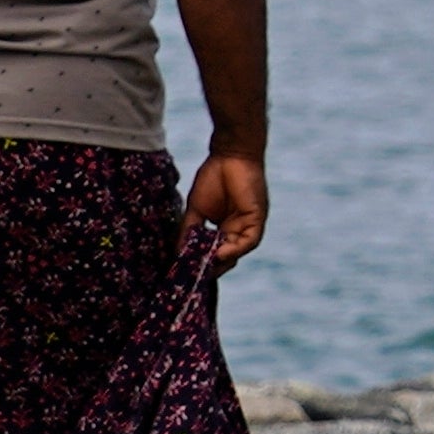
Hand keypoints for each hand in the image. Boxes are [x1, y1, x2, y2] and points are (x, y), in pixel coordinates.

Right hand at [184, 151, 268, 268]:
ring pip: (236, 252)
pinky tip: (218, 254)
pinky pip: (248, 241)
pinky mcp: (257, 219)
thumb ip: (188, 231)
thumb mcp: (196, 209)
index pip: (214, 253)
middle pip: (226, 257)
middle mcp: (238, 230)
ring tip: (203, 269)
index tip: (186, 273)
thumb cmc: (213, 177)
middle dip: (211, 268)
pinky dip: (234, 250)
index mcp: (224, 229)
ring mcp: (248, 226)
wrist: (230, 154)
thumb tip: (176, 253)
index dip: (201, 263)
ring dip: (221, 262)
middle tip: (194, 278)